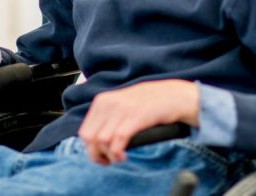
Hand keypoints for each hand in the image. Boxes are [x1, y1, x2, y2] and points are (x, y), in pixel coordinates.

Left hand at [79, 79, 198, 164]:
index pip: (84, 132)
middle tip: (108, 160)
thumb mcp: (120, 104)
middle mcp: (109, 102)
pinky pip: (117, 142)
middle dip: (96, 154)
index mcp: (102, 100)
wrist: (171, 95)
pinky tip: (123, 157)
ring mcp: (122, 109)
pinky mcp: (135, 117)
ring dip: (108, 156)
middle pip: (90, 138)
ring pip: (101, 141)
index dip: (90, 149)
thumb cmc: (146, 102)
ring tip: (118, 158)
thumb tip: (92, 140)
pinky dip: (117, 154)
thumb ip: (105, 116)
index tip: (101, 156)